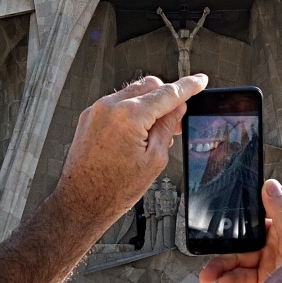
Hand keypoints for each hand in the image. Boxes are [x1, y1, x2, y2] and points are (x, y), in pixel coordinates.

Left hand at [54, 74, 207, 240]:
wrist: (80, 202)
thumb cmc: (113, 189)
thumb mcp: (154, 160)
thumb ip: (167, 128)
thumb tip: (176, 109)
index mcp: (129, 115)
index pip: (168, 93)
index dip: (188, 86)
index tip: (200, 80)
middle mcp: (109, 106)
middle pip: (150, 85)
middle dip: (167, 96)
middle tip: (179, 118)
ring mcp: (96, 110)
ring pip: (133, 93)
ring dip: (149, 104)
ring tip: (156, 132)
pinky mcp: (88, 117)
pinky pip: (117, 103)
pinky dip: (132, 111)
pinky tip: (137, 133)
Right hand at [199, 179, 281, 282]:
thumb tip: (271, 186)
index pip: (262, 212)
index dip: (242, 214)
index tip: (223, 216)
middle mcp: (279, 241)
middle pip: (245, 239)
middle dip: (224, 247)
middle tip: (209, 251)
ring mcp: (271, 261)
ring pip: (239, 260)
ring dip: (221, 267)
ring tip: (210, 276)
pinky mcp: (264, 279)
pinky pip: (242, 277)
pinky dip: (230, 281)